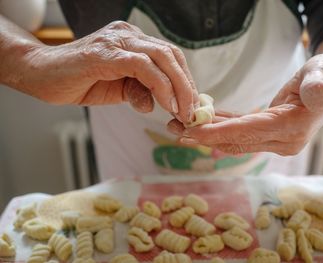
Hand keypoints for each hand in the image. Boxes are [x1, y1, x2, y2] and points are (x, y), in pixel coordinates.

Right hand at [17, 21, 197, 122]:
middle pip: (172, 55)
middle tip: (192, 111)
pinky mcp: (106, 53)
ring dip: (178, 87)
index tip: (192, 104)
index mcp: (134, 42)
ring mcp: (118, 41)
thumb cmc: (79, 80)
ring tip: (183, 111)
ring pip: (162, 58)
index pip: (170, 57)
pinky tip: (164, 104)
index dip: (185, 81)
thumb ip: (138, 92)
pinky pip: (142, 66)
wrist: (42, 74)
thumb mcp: (117, 91)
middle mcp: (129, 36)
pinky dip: (159, 85)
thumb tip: (154, 105)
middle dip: (187, 85)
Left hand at [168, 53, 322, 154]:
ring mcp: (274, 141)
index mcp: (291, 128)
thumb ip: (320, 85)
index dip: (217, 133)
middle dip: (203, 136)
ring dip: (207, 133)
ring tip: (179, 126)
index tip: (190, 132)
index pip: (247, 133)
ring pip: (234, 138)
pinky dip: (220, 127)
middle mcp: (282, 141)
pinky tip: (202, 121)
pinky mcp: (269, 135)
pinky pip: (239, 132)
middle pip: (235, 140)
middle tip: (174, 129)